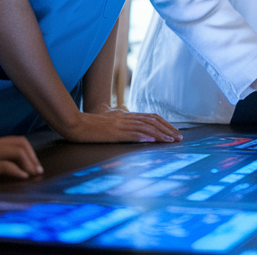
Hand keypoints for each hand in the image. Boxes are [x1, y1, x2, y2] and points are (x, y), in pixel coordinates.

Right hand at [0, 129, 42, 180]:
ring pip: (18, 151)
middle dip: (33, 156)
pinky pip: (5, 165)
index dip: (24, 151)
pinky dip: (18, 171)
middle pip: (20, 142)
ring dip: (30, 163)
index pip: (10, 141)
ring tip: (34, 173)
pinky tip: (23, 177)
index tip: (29, 163)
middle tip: (37, 169)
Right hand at [62, 108, 182, 143]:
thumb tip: (137, 131)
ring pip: (146, 127)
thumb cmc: (92, 124)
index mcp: (127, 115)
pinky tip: (152, 140)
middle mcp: (127, 117)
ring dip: (160, 134)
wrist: (76, 123)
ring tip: (171, 141)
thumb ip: (124, 123)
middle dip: (168, 129)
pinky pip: (132, 133)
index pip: (151, 117)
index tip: (175, 132)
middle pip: (153, 121)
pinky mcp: (114, 132)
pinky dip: (144, 136)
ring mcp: (121, 124)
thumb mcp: (111, 121)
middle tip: (179, 138)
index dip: (165, 124)